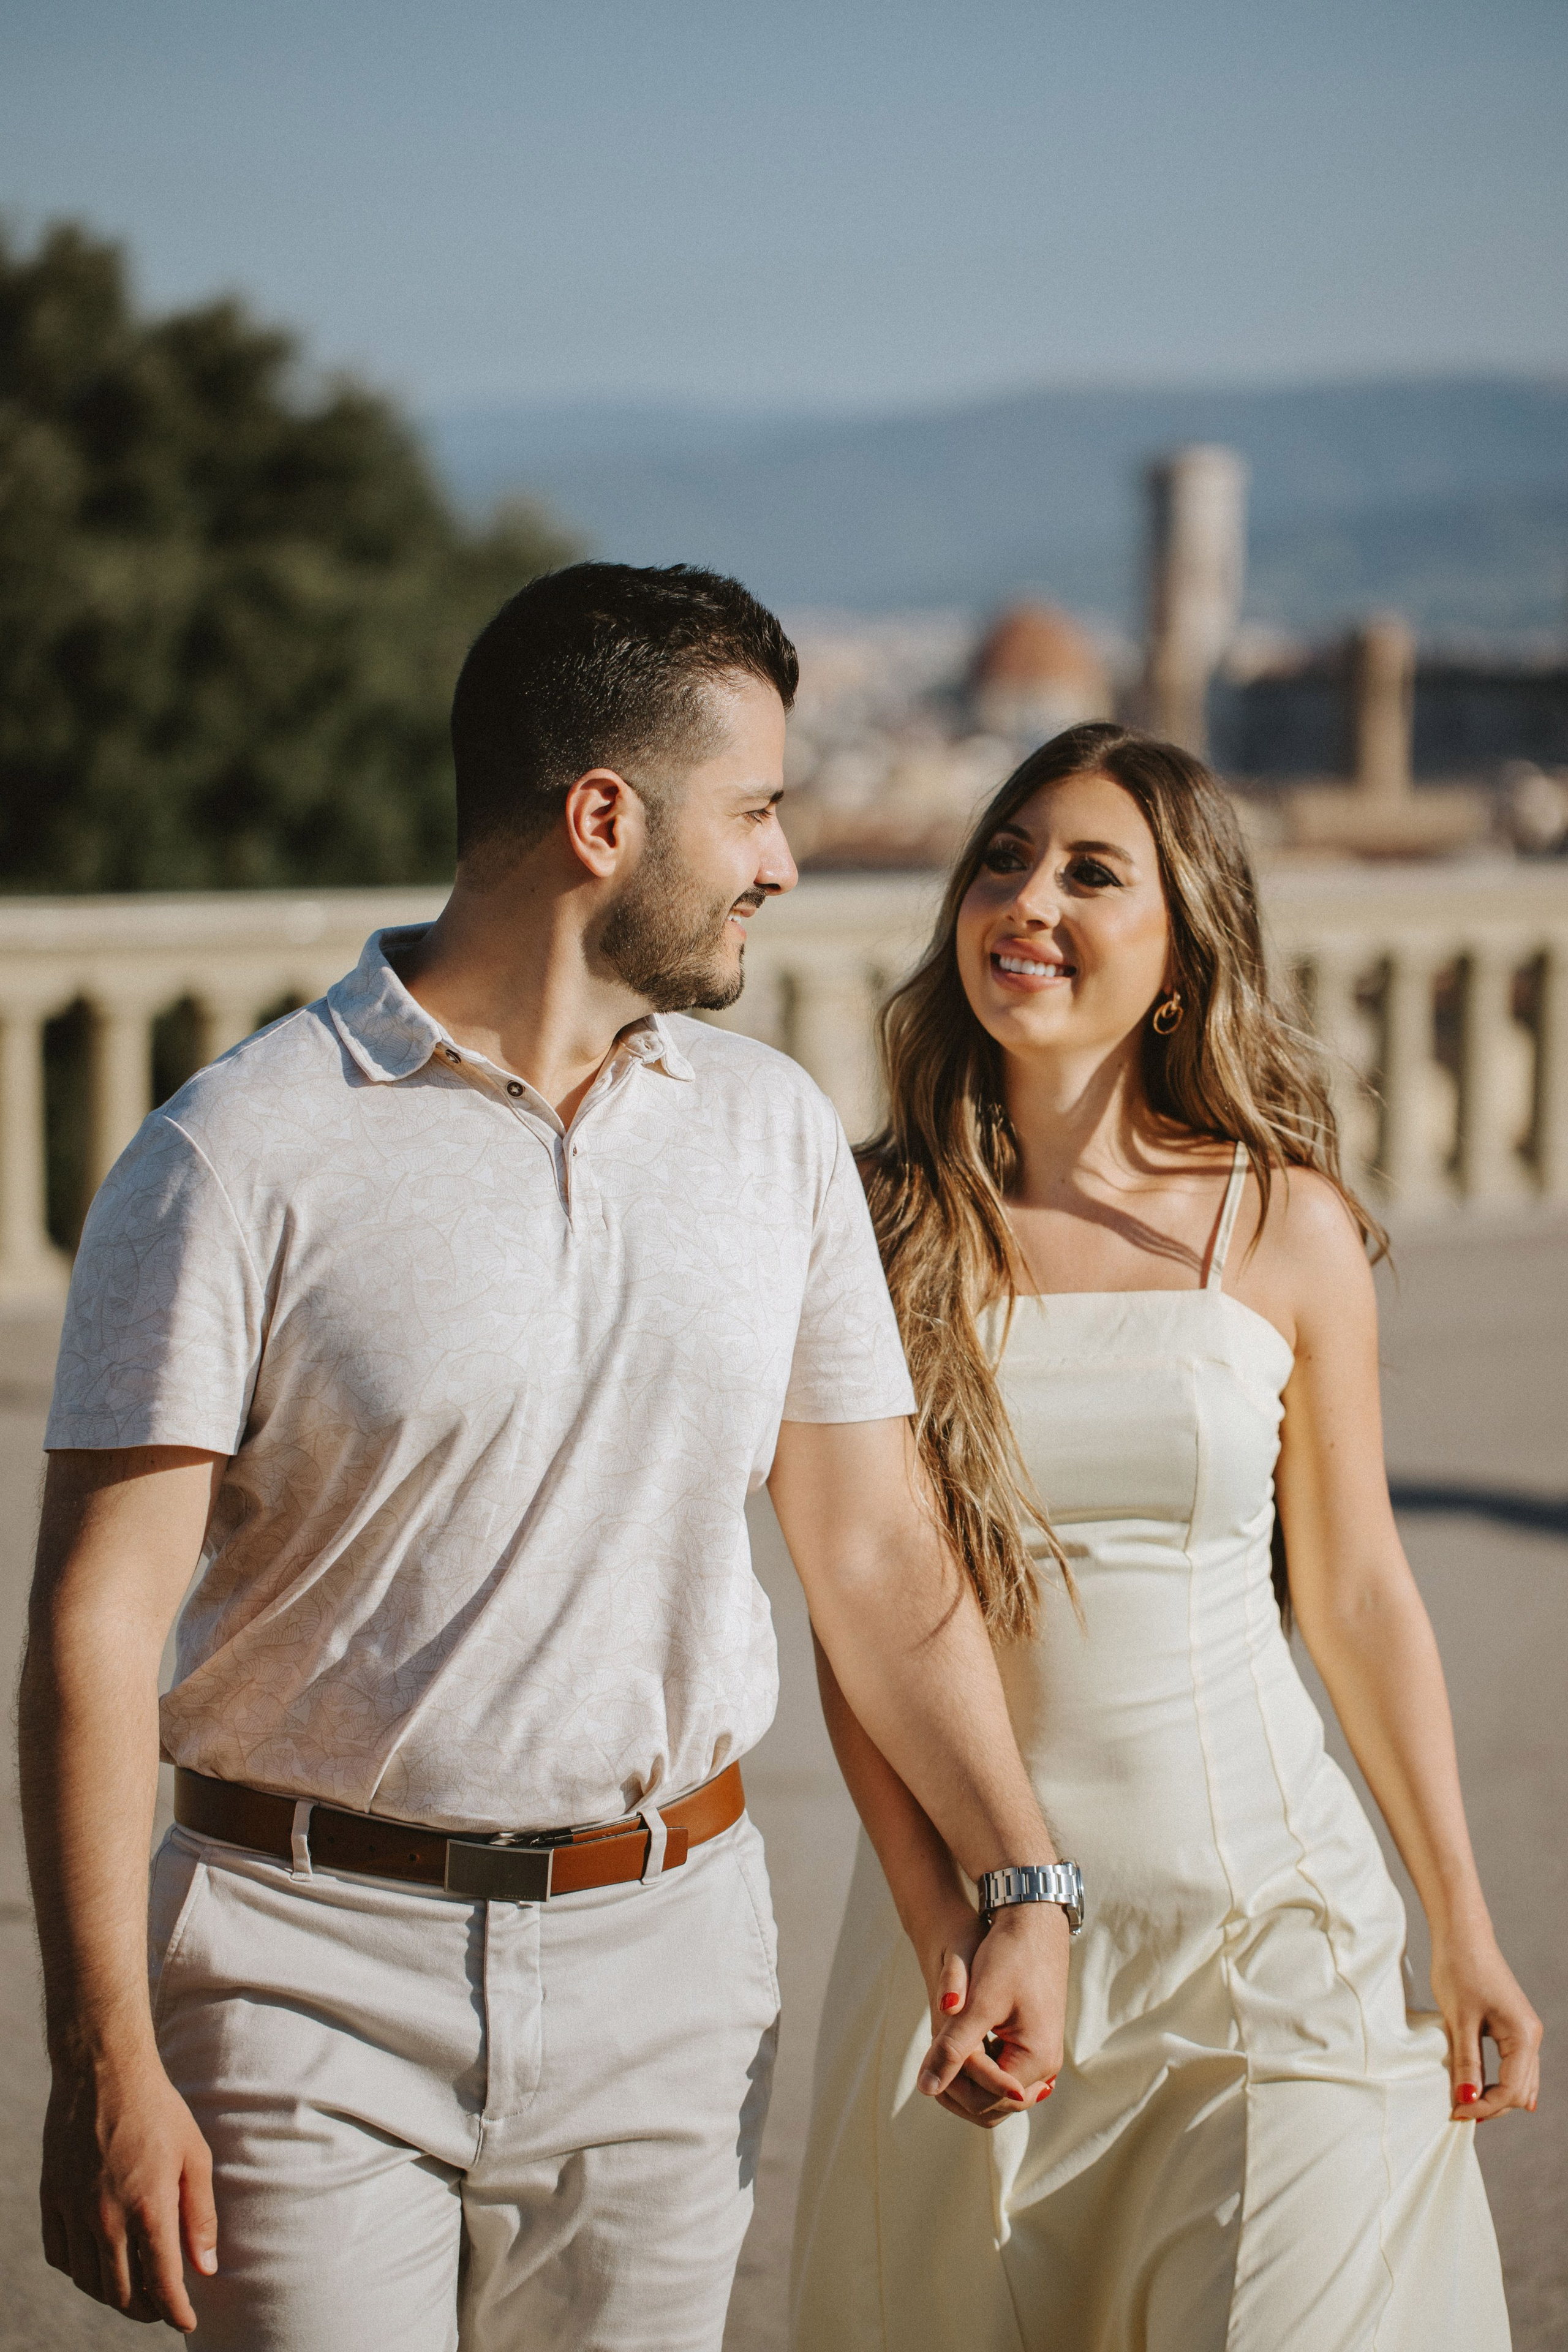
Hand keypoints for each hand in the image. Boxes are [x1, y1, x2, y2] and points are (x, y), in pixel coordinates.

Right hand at [41, 2048, 216, 2329]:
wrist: (104, 2073)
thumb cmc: (160, 2112)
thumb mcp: (195, 2157)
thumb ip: (201, 2217)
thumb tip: (206, 2269)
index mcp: (148, 2206)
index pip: (162, 2283)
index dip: (176, 2311)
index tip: (186, 2323)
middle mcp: (106, 2217)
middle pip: (121, 2293)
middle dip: (145, 2309)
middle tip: (161, 2306)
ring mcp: (74, 2210)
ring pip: (88, 2281)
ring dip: (112, 2295)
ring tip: (133, 2289)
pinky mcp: (51, 2199)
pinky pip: (61, 2256)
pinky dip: (79, 2271)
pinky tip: (97, 2264)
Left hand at [916, 1900, 1068, 2129]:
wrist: (1034, 1920)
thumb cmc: (1009, 1955)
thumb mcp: (978, 2003)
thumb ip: (953, 2049)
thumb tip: (925, 2089)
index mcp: (1037, 2059)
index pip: (989, 2101)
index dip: (954, 2087)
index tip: (930, 2065)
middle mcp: (1046, 2065)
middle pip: (996, 2104)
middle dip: (960, 2089)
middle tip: (931, 2064)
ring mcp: (1043, 2054)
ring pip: (997, 2090)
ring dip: (967, 2079)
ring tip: (939, 2056)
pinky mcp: (1034, 2041)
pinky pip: (1004, 2069)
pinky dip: (978, 2066)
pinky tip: (957, 2046)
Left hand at [1430, 1926, 1542, 2122]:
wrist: (1461, 1933)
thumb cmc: (1459, 1969)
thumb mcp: (1459, 2020)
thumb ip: (1467, 2063)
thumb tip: (1466, 2103)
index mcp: (1523, 2035)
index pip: (1511, 2090)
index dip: (1484, 2106)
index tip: (1455, 2112)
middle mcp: (1531, 2035)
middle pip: (1520, 2090)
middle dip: (1492, 2105)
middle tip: (1458, 2112)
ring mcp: (1524, 2030)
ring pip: (1519, 2080)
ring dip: (1496, 2095)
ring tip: (1466, 2104)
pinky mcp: (1513, 2025)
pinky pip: (1514, 2065)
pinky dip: (1499, 2081)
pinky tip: (1484, 2089)